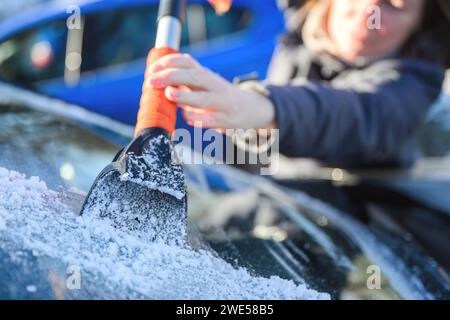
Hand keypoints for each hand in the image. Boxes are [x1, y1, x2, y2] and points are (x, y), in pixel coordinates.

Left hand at [147, 53, 274, 129]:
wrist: (252, 109)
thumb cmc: (220, 96)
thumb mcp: (205, 83)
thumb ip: (184, 79)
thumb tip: (156, 79)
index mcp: (206, 75)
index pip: (187, 62)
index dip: (169, 63)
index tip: (152, 69)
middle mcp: (214, 86)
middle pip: (194, 77)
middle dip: (171, 77)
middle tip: (152, 81)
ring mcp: (221, 103)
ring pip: (203, 99)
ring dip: (185, 96)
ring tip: (170, 94)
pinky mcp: (225, 120)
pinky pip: (209, 120)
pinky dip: (197, 119)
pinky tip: (187, 117)